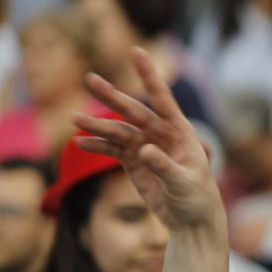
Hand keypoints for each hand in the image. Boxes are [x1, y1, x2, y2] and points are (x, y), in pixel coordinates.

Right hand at [76, 49, 221, 230]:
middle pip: (132, 111)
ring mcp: (144, 146)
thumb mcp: (184, 184)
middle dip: (112, 96)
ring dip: (96, 125)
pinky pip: (111, 149)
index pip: (162, 99)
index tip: (136, 52)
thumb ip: (166, 167)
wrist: (191, 220)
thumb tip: (144, 150)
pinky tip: (80, 143)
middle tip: (90, 79)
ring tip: (74, 120)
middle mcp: (160, 134)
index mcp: (179, 132)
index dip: (149, 76)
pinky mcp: (133, 161)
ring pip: (117, 131)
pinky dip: (96, 146)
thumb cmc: (197, 199)